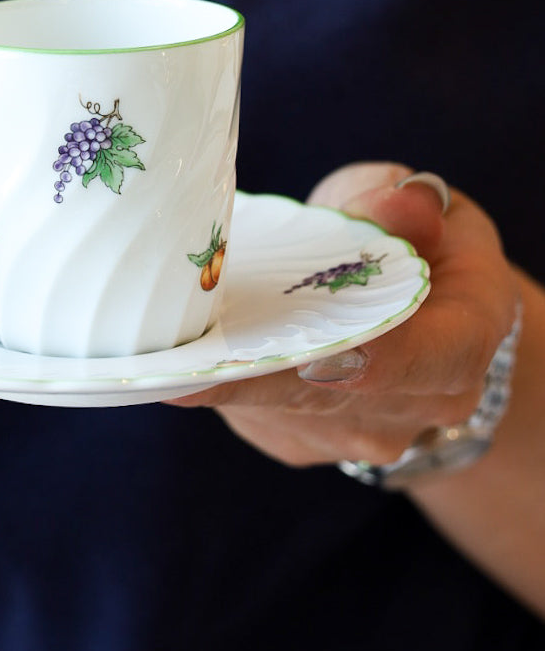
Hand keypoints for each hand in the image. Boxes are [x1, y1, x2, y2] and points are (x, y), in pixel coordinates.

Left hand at [174, 163, 519, 472]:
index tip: (309, 356)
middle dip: (255, 372)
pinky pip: (252, 414)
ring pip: (279, 406)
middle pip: (328, 393)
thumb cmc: (416, 247)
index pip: (428, 357)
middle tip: (187, 357)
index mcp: (466, 336)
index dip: (366, 359)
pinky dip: (222, 379)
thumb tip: (395, 206)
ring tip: (183, 331)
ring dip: (228, 371)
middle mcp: (423, 405)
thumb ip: (401, 206)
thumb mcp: (422, 209)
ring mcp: (361, 436)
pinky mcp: (303, 443)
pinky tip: (199, 345)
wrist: (422, 316)